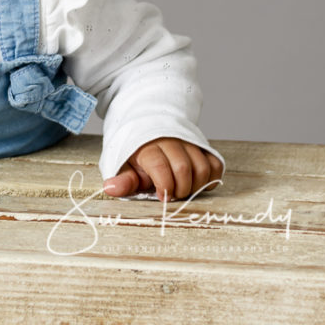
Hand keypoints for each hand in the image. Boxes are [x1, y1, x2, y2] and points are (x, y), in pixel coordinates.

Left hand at [102, 138, 222, 200]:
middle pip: (184, 167)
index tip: (162, 197)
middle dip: (180, 189)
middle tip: (173, 195)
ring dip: (196, 185)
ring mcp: (189, 142)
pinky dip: (210, 179)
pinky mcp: (203, 146)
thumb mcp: (125, 166)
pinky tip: (196, 183)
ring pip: (202, 167)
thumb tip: (110, 189)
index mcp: (148, 146)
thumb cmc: (138, 153)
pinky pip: (215, 165)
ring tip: (183, 189)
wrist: (149, 127)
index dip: (164, 187)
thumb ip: (123, 180)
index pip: (160, 167)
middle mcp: (171, 140)